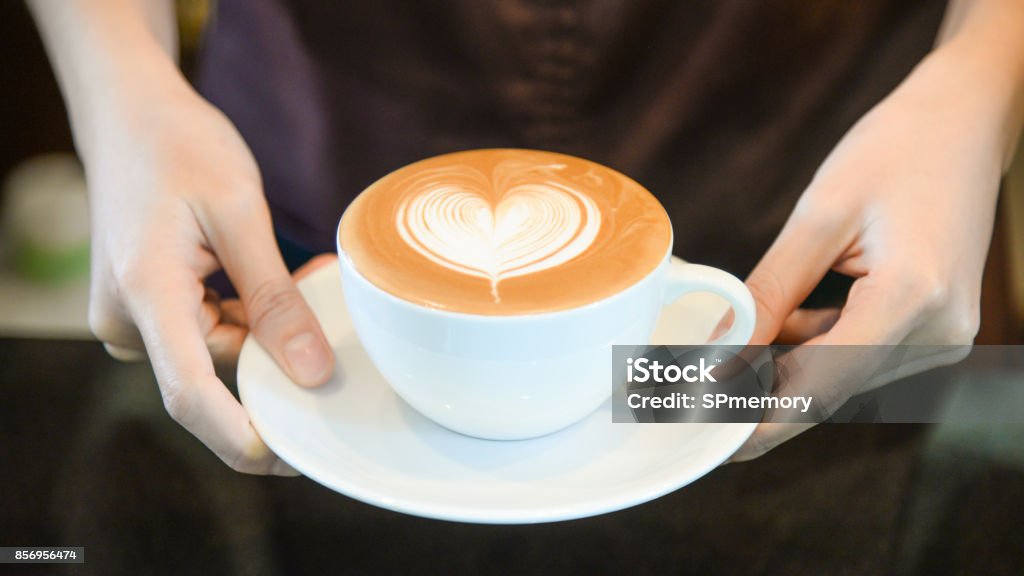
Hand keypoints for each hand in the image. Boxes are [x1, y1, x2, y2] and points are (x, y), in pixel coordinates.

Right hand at [86, 85, 334, 473]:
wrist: (128, 111)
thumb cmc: (179, 146)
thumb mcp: (240, 213)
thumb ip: (275, 297)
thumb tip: (311, 371)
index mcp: (146, 294)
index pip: (190, 395)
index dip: (243, 438)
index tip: (294, 458)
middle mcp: (128, 319)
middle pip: (216, 373)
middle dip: (275, 353)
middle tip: (317, 299)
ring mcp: (133, 317)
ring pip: (217, 353)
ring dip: (263, 328)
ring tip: (295, 273)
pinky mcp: (148, 309)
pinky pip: (205, 333)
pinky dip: (244, 315)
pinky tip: (268, 277)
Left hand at [731, 44, 1014, 460]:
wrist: (966, 119)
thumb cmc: (897, 149)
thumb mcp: (820, 215)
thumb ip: (770, 290)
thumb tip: (724, 350)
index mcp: (913, 297)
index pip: (823, 385)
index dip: (760, 418)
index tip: (711, 438)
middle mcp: (939, 330)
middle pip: (832, 389)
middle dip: (762, 397)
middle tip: (698, 397)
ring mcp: (944, 333)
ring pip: (843, 375)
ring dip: (784, 369)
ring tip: (726, 351)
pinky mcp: (935, 326)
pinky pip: (862, 353)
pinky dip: (814, 347)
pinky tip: (776, 324)